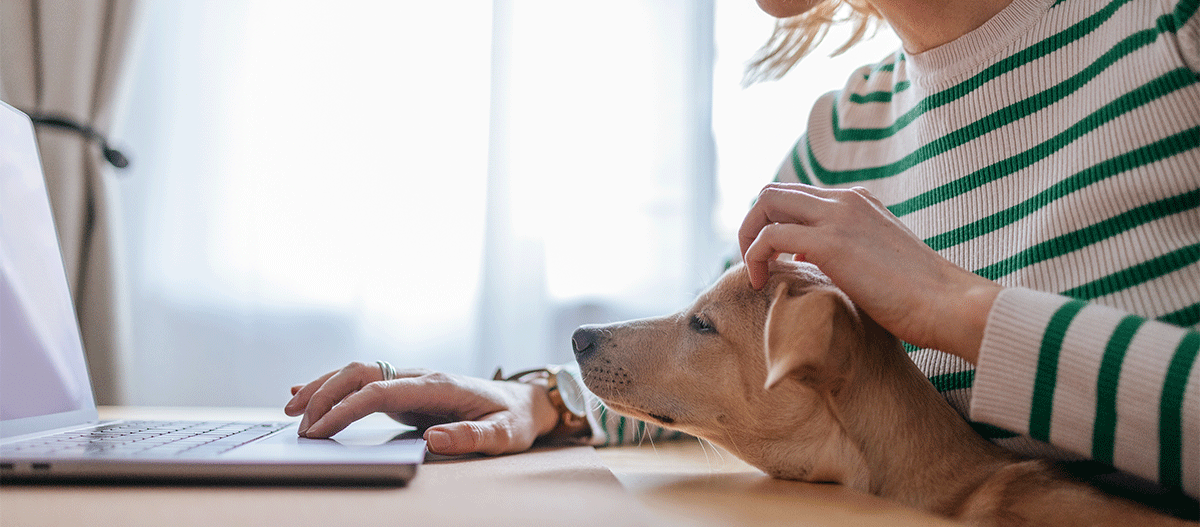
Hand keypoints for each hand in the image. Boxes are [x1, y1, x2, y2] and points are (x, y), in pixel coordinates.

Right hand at [284, 363, 559, 454]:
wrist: (526, 402)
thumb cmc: (515, 420)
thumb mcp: (505, 435)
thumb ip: (472, 438)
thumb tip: (433, 439)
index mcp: (439, 385)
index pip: (381, 390)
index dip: (346, 408)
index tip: (319, 430)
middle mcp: (421, 375)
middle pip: (361, 373)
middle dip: (324, 394)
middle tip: (297, 425)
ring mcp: (412, 379)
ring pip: (358, 372)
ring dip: (323, 387)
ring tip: (289, 409)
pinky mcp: (407, 389)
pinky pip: (365, 382)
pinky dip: (335, 386)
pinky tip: (306, 392)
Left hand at [738, 183, 1001, 362]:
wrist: (949, 304)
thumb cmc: (920, 297)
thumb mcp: (879, 260)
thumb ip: (850, 252)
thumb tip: (818, 265)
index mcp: (858, 201)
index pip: (797, 196)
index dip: (776, 224)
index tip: (777, 260)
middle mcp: (845, 199)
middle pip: (775, 192)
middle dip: (753, 225)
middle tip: (757, 264)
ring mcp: (838, 216)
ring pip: (766, 203)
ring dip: (749, 238)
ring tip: (756, 274)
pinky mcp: (830, 243)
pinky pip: (770, 236)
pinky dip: (754, 256)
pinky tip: (761, 283)